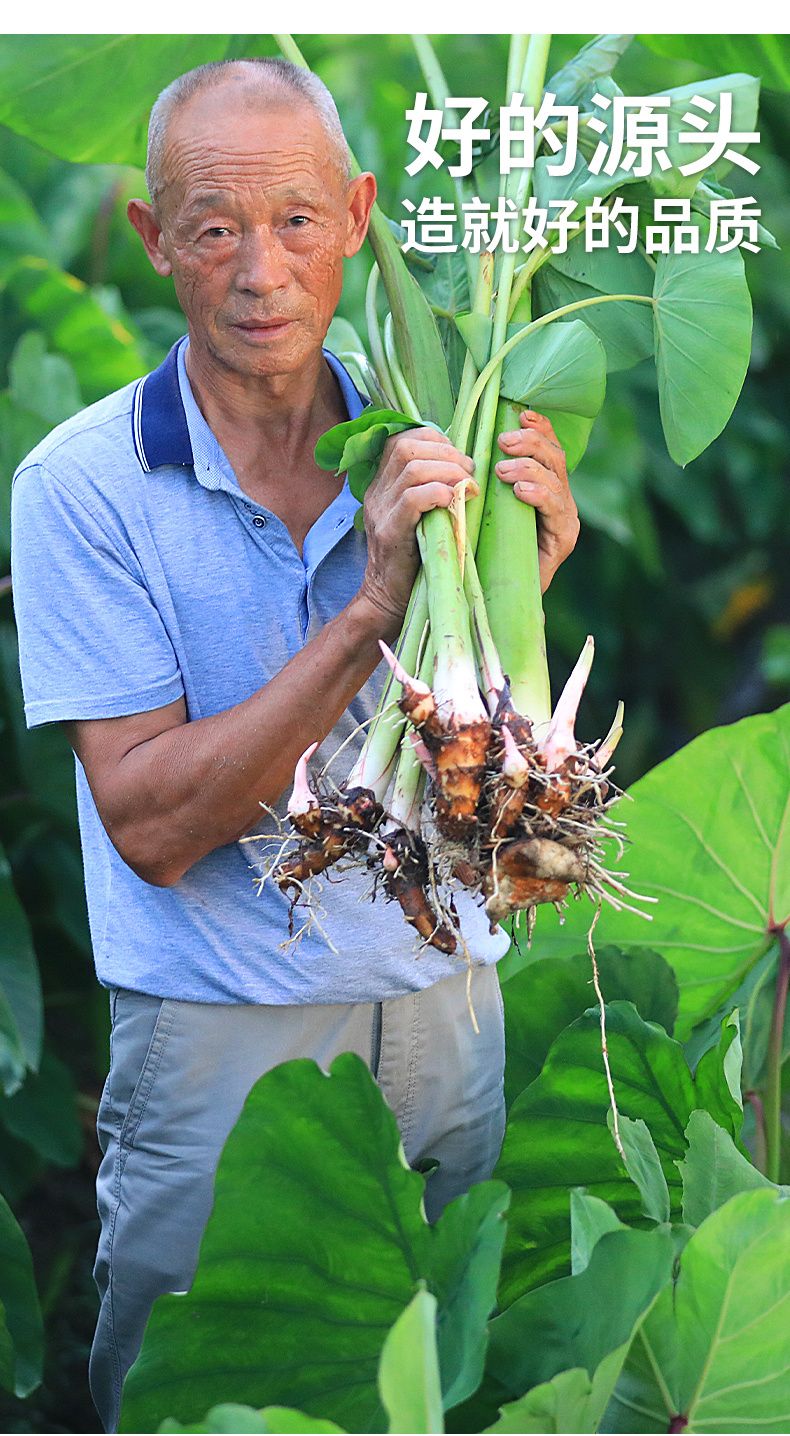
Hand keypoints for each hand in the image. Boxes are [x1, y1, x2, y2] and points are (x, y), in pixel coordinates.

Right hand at [359, 426, 476, 625]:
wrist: (388, 597)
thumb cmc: (414, 555)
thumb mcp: (418, 514)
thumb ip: (428, 487)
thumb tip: (462, 463)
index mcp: (381, 483)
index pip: (402, 438)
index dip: (435, 439)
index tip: (458, 458)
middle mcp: (376, 492)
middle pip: (406, 447)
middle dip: (446, 452)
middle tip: (469, 472)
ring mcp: (380, 511)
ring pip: (412, 468)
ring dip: (449, 471)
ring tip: (468, 487)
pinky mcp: (390, 532)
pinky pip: (413, 498)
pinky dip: (439, 493)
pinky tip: (454, 502)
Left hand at [494, 410, 579, 591]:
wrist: (496, 595)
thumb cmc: (487, 548)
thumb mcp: (487, 505)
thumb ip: (489, 478)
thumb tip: (472, 442)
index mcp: (545, 486)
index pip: (548, 449)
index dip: (539, 429)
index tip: (521, 415)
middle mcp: (560, 500)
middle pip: (555, 458)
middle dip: (531, 443)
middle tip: (503, 441)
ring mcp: (565, 519)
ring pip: (556, 479)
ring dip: (529, 467)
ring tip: (503, 469)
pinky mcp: (563, 540)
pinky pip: (555, 509)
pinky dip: (538, 495)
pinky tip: (520, 491)